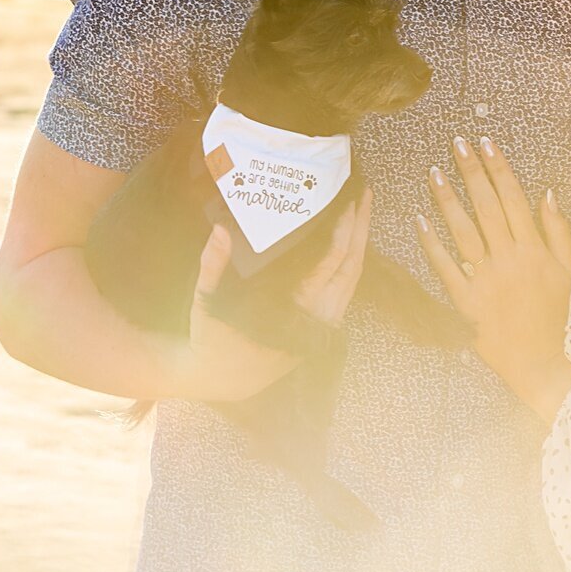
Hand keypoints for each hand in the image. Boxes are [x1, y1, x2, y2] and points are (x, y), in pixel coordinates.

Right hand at [167, 191, 372, 404]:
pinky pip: (345, 286)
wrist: (222, 379)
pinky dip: (351, 259)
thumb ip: (213, 267)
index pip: (329, 266)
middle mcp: (316, 317)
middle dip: (360, 228)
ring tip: (361, 207)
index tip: (347, 203)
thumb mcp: (207, 303)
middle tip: (362, 192)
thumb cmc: (214, 339)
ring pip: (353, 277)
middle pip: (351, 267)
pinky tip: (349, 238)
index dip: (342, 233)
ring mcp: (324, 321)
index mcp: (294, 311)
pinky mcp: (323, 322)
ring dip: (359, 241)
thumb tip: (220, 231)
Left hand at [415, 138, 570, 418]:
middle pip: (485, 206)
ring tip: (434, 172)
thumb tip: (546, 193)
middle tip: (456, 143)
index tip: (486, 143)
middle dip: (470, 172)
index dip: (498, 167)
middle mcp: (509, 259)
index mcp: (534, 249)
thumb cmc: (567, 321)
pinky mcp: (467, 305)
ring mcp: (486, 281)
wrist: (551, 369)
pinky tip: (419, 220)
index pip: (512, 197)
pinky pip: (445, 270)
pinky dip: (432, 245)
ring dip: (447, 200)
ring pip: (462, 232)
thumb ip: (558, 232)